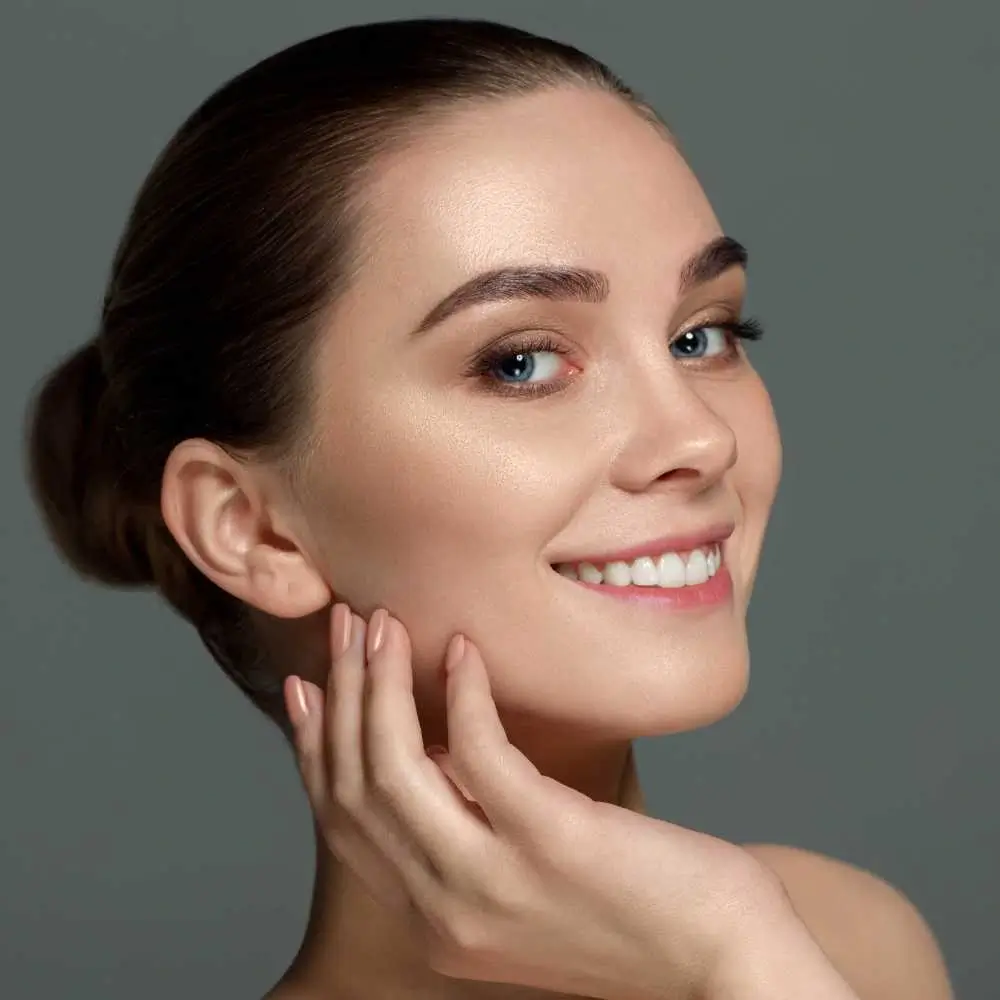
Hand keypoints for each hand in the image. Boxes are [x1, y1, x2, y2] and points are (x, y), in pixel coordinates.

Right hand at [283, 604, 788, 999]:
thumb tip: (430, 749)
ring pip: (396, 768)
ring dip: (380, 684)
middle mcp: (446, 910)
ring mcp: (493, 881)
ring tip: (382, 624)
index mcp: (433, 921)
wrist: (721, 960)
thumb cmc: (632, 907)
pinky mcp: (549, 840)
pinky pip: (477, 750)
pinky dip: (462, 693)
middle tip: (343, 626)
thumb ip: (466, 832)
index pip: (342, 825)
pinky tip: (463, 650)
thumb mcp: (521, 881)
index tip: (305, 686)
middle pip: (356, 788)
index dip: (313, 747)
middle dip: (339, 694)